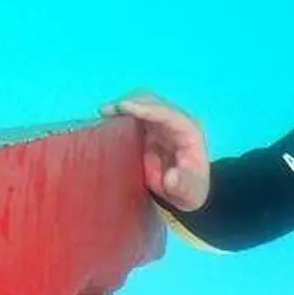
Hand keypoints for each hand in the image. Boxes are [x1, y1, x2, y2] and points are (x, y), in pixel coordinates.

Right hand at [101, 91, 209, 211]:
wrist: (184, 192)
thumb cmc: (190, 190)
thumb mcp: (190, 192)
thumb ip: (182, 184)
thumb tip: (172, 178)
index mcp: (189, 133)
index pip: (168, 114)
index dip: (147, 108)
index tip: (125, 107)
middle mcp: (174, 122)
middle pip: (152, 103)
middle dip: (131, 103)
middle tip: (107, 111)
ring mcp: (160, 124)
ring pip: (141, 104)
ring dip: (122, 106)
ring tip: (104, 113)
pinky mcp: (147, 129)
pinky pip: (133, 115)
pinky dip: (119, 115)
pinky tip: (105, 121)